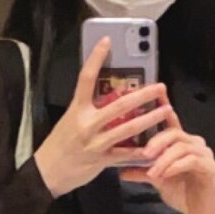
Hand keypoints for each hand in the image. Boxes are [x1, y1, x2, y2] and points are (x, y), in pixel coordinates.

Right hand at [33, 39, 170, 198]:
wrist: (48, 172)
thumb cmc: (61, 143)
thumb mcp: (70, 119)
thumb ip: (89, 108)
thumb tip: (110, 94)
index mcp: (77, 109)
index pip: (86, 78)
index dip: (96, 58)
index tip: (107, 41)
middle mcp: (87, 123)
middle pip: (119, 105)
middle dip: (142, 95)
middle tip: (160, 87)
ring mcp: (95, 143)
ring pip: (127, 128)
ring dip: (149, 119)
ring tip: (165, 111)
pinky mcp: (101, 160)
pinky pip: (125, 154)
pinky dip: (141, 151)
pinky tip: (156, 146)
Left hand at [121, 109, 214, 213]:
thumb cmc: (182, 194)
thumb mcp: (159, 181)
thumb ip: (143, 172)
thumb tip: (121, 171)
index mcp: (182, 143)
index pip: (171, 122)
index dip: (163, 107)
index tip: (153, 97)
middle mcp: (194, 143)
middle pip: (174, 133)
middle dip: (157, 142)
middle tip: (144, 155)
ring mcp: (204, 153)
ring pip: (181, 147)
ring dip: (164, 159)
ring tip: (153, 172)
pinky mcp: (210, 166)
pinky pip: (191, 160)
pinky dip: (176, 166)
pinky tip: (167, 173)